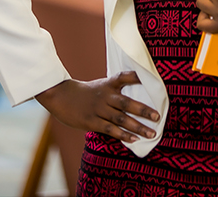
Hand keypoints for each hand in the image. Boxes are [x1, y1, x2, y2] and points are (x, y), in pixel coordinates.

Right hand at [35, 72, 158, 142]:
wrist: (60, 96)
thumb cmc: (86, 92)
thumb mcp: (101, 85)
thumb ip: (117, 90)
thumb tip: (139, 96)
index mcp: (109, 85)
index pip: (125, 77)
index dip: (138, 77)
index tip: (152, 79)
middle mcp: (105, 97)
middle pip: (127, 103)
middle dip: (144, 111)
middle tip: (158, 117)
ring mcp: (98, 110)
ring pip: (121, 119)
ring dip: (137, 127)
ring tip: (151, 133)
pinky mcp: (90, 122)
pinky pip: (109, 129)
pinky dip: (122, 135)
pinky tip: (134, 139)